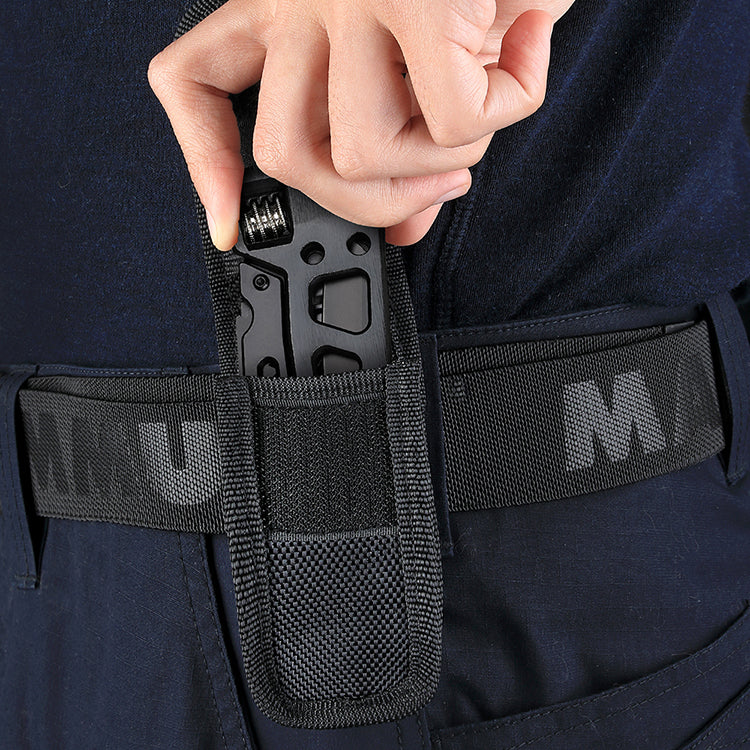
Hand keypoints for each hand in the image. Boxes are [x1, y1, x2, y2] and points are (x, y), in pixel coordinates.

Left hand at [148, 0, 565, 249]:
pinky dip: (505, 111)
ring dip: (438, 164)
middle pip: (287, 157)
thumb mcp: (424, 58)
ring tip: (479, 115)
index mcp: (282, 10)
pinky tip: (524, 55)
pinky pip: (450, 121)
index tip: (230, 227)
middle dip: (376, 199)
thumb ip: (405, 150)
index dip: (209, 166)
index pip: (195, 86)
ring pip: (357, 154)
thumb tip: (406, 228)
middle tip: (439, 181)